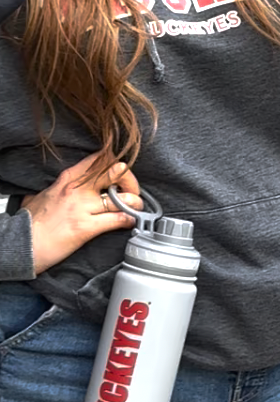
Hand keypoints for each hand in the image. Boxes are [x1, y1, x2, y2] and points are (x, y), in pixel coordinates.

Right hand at [22, 154, 142, 274]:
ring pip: (124, 198)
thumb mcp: (45, 193)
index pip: (100, 159)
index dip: (116, 163)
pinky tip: (130, 222)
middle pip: (117, 172)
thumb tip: (68, 186)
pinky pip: (118, 219)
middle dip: (131, 181)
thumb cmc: (32, 221)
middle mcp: (77, 189)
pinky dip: (130, 220)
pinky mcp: (86, 227)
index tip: (122, 173)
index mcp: (68, 178)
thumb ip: (61, 186)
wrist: (21, 242)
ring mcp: (82, 208)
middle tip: (133, 192)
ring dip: (136, 204)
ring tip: (135, 209)